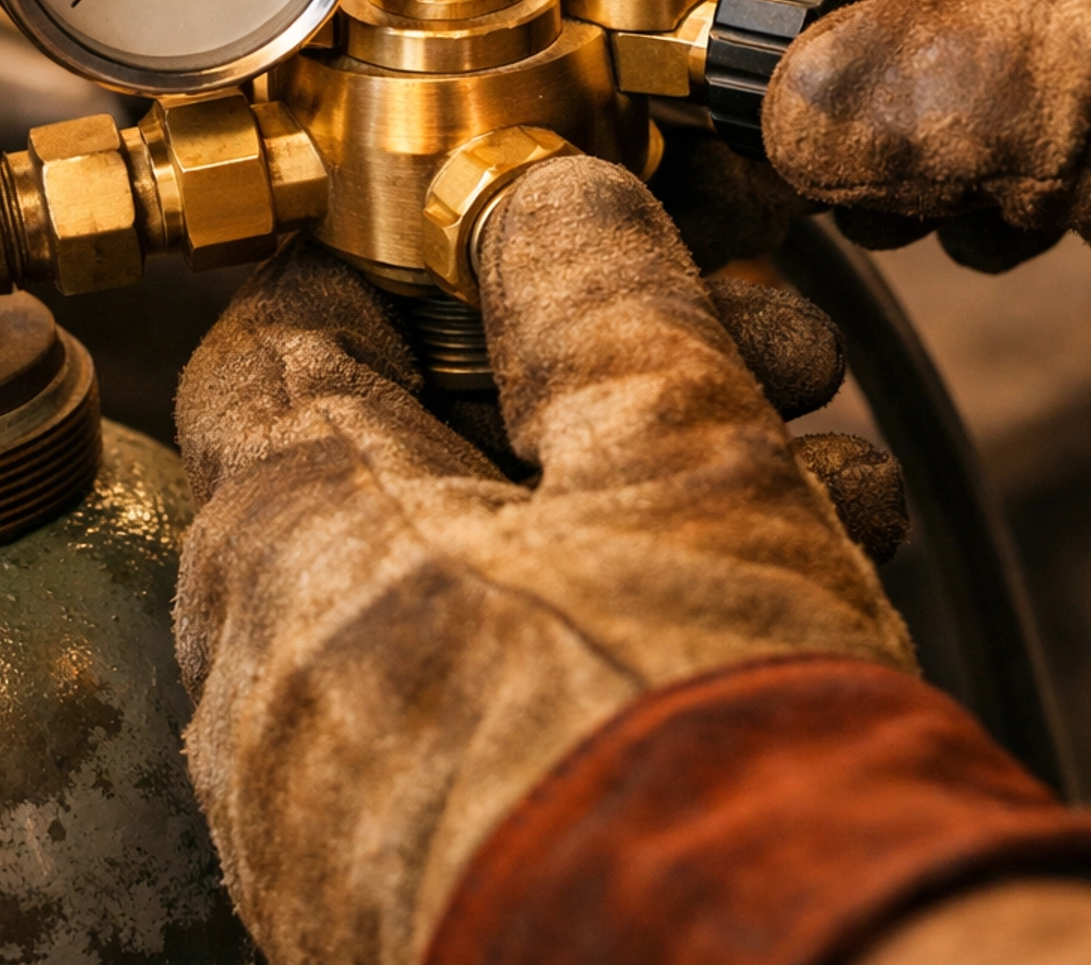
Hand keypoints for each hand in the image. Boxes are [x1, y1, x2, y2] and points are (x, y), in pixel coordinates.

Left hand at [173, 155, 912, 964]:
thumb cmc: (710, 755)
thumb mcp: (679, 451)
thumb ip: (598, 287)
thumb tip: (546, 196)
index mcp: (290, 549)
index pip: (281, 337)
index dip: (404, 256)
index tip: (514, 221)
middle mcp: (272, 691)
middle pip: (411, 454)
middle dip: (593, 376)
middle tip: (743, 345)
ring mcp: (332, 812)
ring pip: (478, 580)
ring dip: (637, 498)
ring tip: (818, 474)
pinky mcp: (408, 894)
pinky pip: (487, 709)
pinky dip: (603, 633)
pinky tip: (775, 595)